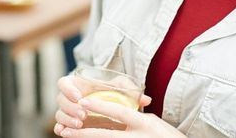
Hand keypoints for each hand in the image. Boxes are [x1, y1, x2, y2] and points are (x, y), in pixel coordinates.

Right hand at [53, 75, 154, 136]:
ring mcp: (69, 112)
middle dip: (70, 108)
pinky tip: (66, 133)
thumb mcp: (123, 90)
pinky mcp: (70, 124)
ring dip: (67, 119)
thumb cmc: (116, 96)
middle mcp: (71, 98)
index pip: (63, 83)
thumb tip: (147, 100)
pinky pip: (59, 126)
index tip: (80, 97)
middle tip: (83, 115)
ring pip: (59, 114)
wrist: (114, 112)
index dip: (68, 89)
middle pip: (60, 100)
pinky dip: (61, 129)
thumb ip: (131, 91)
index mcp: (79, 85)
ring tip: (80, 124)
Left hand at [57, 98, 183, 137]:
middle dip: (83, 133)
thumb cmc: (168, 136)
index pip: (118, 112)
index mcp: (144, 123)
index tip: (83, 102)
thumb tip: (118, 113)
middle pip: (105, 135)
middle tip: (66, 129)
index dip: (100, 106)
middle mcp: (138, 137)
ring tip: (68, 137)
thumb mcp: (153, 122)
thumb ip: (135, 116)